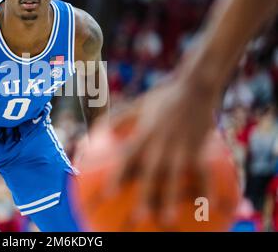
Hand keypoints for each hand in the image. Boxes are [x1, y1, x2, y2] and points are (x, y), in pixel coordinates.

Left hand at [109, 76, 218, 226]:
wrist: (194, 86)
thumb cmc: (163, 96)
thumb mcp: (137, 105)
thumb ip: (118, 118)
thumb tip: (99, 129)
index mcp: (143, 135)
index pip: (126, 159)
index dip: (116, 176)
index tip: (109, 195)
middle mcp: (159, 145)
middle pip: (149, 175)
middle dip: (143, 196)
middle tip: (136, 218)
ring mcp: (180, 148)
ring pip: (174, 178)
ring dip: (170, 200)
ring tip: (166, 220)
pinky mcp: (199, 149)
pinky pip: (204, 173)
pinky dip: (206, 190)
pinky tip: (207, 208)